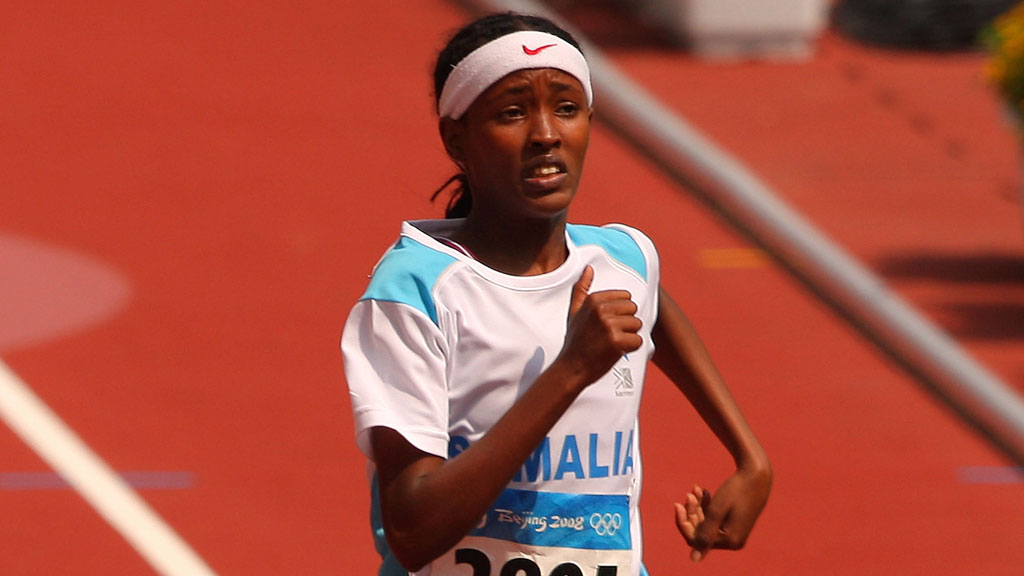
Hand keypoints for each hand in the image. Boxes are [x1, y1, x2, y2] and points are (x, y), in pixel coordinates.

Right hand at [559, 266, 642, 383]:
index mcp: (594, 300)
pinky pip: (638, 341)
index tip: (606, 324)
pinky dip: (630, 348)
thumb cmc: (576, 341)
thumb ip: (582, 289)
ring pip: (637, 325)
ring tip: (611, 343)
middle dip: (626, 324)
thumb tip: (589, 269)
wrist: (571, 368)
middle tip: (610, 335)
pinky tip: (615, 352)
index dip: (620, 313)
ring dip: (629, 336)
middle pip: (633, 310)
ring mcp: (609, 325)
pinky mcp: (616, 341)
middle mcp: (601, 310)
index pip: (626, 298)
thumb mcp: (575, 312)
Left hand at [674, 467, 771, 561]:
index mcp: (729, 541)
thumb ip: (705, 535)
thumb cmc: (737, 490)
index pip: (696, 540)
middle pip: (701, 531)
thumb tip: (694, 559)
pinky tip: (704, 492)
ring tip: (696, 489)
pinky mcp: (734, 523)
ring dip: (698, 507)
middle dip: (692, 512)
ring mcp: (733, 532)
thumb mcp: (717, 510)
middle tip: (690, 493)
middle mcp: (732, 540)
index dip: (684, 523)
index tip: (677, 505)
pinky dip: (707, 506)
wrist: (757, 475)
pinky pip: (714, 518)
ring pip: (706, 523)